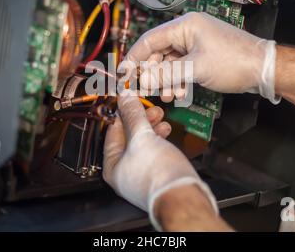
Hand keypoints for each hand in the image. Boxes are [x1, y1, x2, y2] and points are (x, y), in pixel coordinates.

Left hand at [103, 94, 218, 229]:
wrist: (183, 196)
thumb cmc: (158, 174)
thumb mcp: (142, 137)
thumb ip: (133, 116)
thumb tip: (125, 99)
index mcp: (112, 166)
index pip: (112, 132)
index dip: (122, 113)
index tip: (130, 100)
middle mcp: (124, 173)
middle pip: (128, 138)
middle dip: (141, 120)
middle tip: (150, 108)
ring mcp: (141, 175)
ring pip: (143, 144)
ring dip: (152, 128)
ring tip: (161, 118)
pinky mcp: (156, 175)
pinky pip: (154, 152)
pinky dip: (159, 139)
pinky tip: (166, 131)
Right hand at [125, 12, 279, 103]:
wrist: (264, 69)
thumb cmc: (234, 63)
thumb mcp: (196, 69)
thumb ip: (166, 74)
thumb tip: (142, 81)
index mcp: (185, 25)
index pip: (150, 39)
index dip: (134, 57)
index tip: (124, 73)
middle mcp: (188, 31)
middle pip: (158, 52)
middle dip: (153, 72)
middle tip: (147, 90)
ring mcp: (195, 43)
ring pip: (169, 61)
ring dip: (165, 79)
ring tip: (168, 96)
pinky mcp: (201, 54)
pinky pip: (181, 66)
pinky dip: (177, 79)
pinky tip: (178, 93)